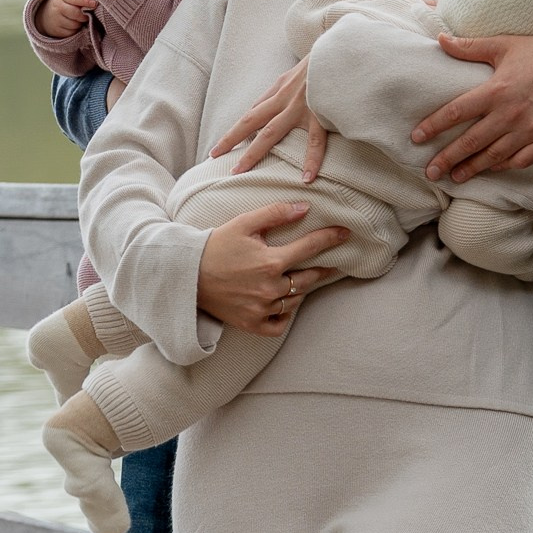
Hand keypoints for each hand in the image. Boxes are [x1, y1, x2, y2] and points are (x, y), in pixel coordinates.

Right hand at [39, 0, 96, 36]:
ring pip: (75, 24)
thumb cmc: (64, 4)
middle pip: (76, 14)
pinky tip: (73, 25)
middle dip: (84, 16)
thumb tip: (95, 5)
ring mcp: (56, 20)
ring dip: (80, 23)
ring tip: (78, 20)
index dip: (85, 1)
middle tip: (87, 15)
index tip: (94, 4)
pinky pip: (72, 32)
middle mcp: (58, 8)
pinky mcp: (57, 31)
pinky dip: (75, 30)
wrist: (45, 14)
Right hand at [196, 202, 351, 332]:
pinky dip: (286, 315)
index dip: (330, 239)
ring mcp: (261, 309)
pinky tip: (285, 304)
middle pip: (308, 278)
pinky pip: (280, 325)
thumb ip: (275, 214)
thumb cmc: (216, 245)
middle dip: (321, 268)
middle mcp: (270, 288)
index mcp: (270, 261)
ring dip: (302, 289)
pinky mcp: (251, 324)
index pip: (310, 248)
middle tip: (330, 263)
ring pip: (295, 300)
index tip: (345, 234)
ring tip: (303, 280)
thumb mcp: (244, 223)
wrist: (187, 275)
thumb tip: (304, 208)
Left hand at [216, 55, 329, 184]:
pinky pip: (315, 141)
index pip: (253, 111)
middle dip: (231, 139)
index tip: (221, 146)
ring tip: (239, 172)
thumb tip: (277, 103)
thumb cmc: (325, 61)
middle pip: (251, 121)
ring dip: (253, 153)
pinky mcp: (321, 112)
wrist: (343, 48)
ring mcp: (301, 106)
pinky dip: (311, 160)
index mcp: (280, 87)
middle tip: (214, 156)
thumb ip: (288, 88)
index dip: (236, 129)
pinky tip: (307, 178)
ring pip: (271, 133)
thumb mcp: (300, 71)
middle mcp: (285, 97)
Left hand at [410, 25, 532, 184]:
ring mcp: (531, 129)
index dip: (434, 126)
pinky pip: (522, 160)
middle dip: (448, 158)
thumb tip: (440, 40)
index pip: (456, 112)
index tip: (416, 138)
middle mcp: (511, 114)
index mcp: (497, 90)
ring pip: (494, 156)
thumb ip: (471, 47)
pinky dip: (505, 166)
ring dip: (473, 168)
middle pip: (471, 142)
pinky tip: (492, 169)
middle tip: (430, 171)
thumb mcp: (505, 44)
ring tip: (455, 177)